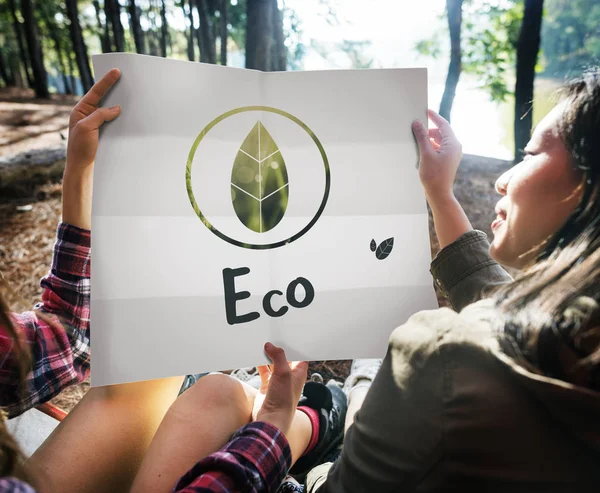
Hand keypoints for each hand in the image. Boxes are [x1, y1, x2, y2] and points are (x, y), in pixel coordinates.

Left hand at [62, 68, 120, 229]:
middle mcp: (88, 115)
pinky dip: (121, 116)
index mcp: (81, 110)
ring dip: (119, 103)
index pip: (95, 92)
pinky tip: (129, 114)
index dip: (106, 81)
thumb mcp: (87, 128)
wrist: (82, 168)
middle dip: (113, 88)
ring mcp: (96, 123)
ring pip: (109, 109)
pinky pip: (114, 121)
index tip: (116, 71)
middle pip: (103, 97)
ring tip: (130, 94)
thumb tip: (116, 108)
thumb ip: (100, 115)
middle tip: (125, 77)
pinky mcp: (104, 133)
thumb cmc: (80, 148)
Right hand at [252, 343, 307, 436]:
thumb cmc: (284, 400)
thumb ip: (278, 357)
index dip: (294, 346)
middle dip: (278, 349)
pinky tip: (255, 357)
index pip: (299, 355)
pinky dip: (260, 364)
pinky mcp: (267, 386)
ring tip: (262, 344)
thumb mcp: (284, 373)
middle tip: (272, 337)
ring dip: (268, 356)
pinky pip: (264, 371)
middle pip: (284, 358)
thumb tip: (270, 346)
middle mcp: (289, 376)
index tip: (288, 335)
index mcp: (299, 373)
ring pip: (273, 363)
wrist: (271, 419)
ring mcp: (278, 381)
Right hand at [412, 109, 462, 205]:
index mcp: (453, 144)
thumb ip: (422, 137)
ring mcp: (452, 154)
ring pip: (440, 140)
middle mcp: (455, 147)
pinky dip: (431, 146)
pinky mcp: (447, 160)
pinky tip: (422, 149)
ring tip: (417, 138)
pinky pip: (439, 148)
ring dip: (429, 138)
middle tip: (417, 127)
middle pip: (441, 132)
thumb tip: (417, 123)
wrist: (439, 193)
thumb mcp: (425, 153)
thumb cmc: (433, 176)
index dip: (434, 116)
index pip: (443, 124)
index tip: (426, 110)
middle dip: (429, 129)